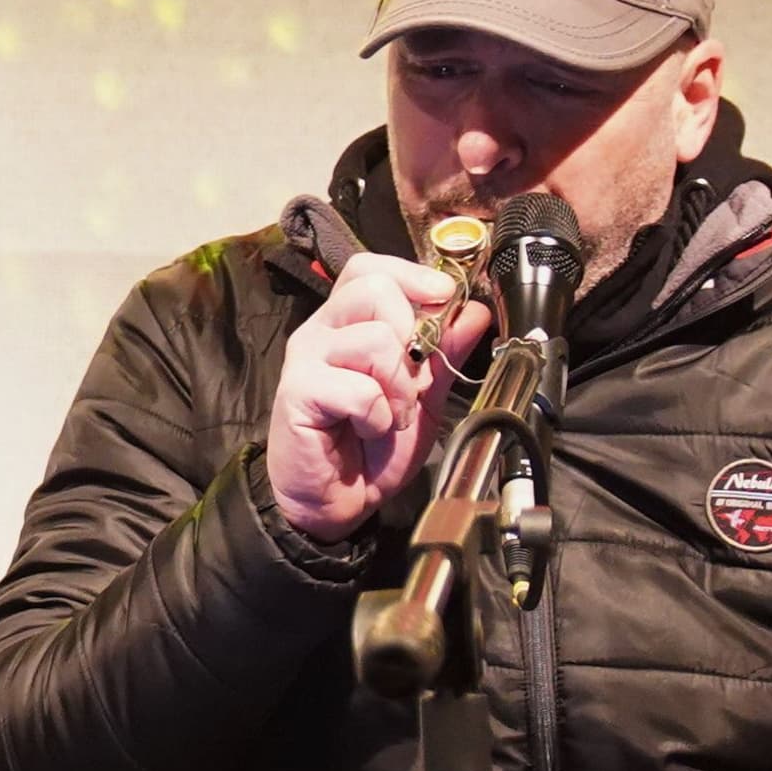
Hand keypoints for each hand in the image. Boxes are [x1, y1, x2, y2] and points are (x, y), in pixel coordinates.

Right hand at [263, 251, 491, 542]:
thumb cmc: (369, 448)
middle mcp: (323, 332)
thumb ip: (445, 355)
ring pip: (373, 338)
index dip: (411, 275)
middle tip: (411, 375)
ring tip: (390, 413)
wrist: (336, 501)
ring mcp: (307, 359)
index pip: (370, 269)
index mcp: (348, 324)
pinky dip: (376, 415)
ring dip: (397, 385)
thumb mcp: (423, 398)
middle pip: (372, 289)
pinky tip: (367, 429)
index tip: (444, 298)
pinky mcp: (298, 392)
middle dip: (410, 331)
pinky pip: (358, 388)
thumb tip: (474, 311)